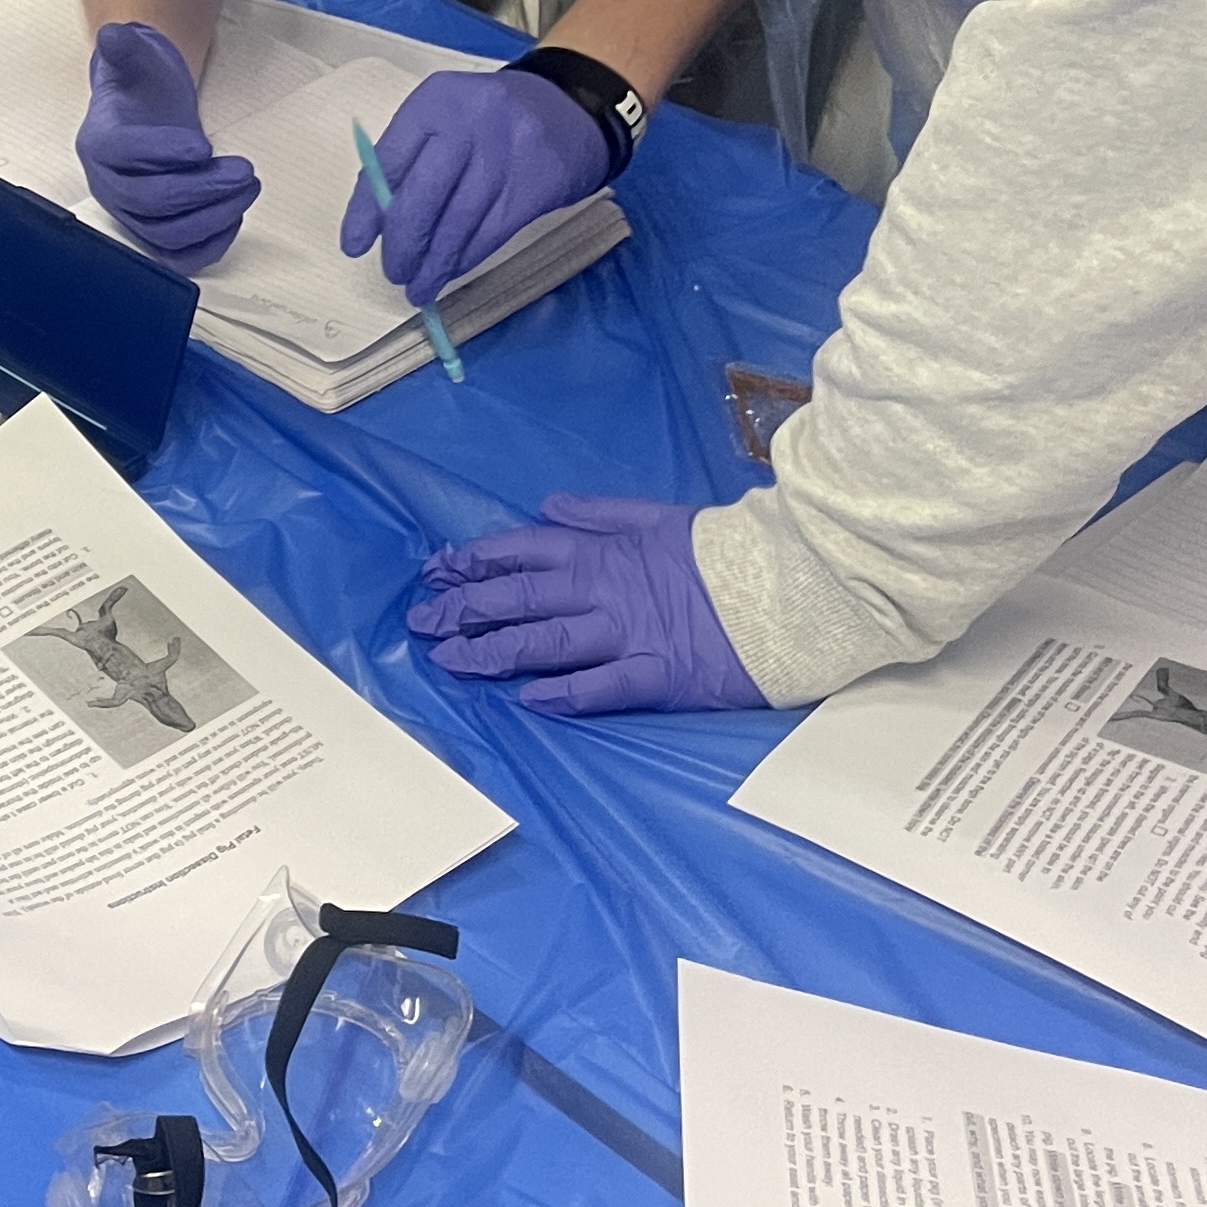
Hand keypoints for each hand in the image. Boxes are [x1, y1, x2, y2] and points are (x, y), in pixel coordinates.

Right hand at [76, 23, 259, 268]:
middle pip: (151, 202)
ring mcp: (131, 215)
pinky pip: (180, 255)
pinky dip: (210, 244)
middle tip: (245, 170)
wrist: (144, 112)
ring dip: (214, 216)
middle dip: (202, 189)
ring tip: (248, 186)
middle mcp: (109, 185)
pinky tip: (236, 215)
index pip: (123, 157)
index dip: (162, 154)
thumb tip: (113, 32)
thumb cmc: (141, 88)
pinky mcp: (155, 233)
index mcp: (99, 143)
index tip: (203, 146)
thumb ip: (125, 47)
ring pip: (168, 235)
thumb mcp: (135, 59)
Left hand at [355, 66, 613, 301]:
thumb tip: (377, 220)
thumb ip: (411, 155)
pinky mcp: (535, 185)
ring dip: (434, 263)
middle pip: (422, 196)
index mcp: (436, 100)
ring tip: (419, 286)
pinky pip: (490, 232)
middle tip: (394, 271)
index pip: (389, 161)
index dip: (367, 211)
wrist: (572, 107)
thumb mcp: (447, 114)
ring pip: (457, 222)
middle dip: (403, 244)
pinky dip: (466, 258)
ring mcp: (506, 154)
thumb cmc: (492, 117)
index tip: (355, 246)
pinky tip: (452, 270)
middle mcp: (470, 123)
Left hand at [409, 493, 761, 713]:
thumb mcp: (655, 514)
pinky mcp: (655, 676)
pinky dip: (563, 694)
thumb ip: (598, 512)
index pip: (521, 550)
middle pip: (520, 597)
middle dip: (465, 607)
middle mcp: (603, 590)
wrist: (785, 585)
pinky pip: (600, 687)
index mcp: (601, 549)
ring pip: (545, 643)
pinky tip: (528, 701)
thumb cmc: (721, 551)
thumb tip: (546, 505)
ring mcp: (626, 634)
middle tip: (421, 620)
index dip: (474, 561)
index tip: (435, 569)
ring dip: (493, 652)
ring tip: (450, 660)